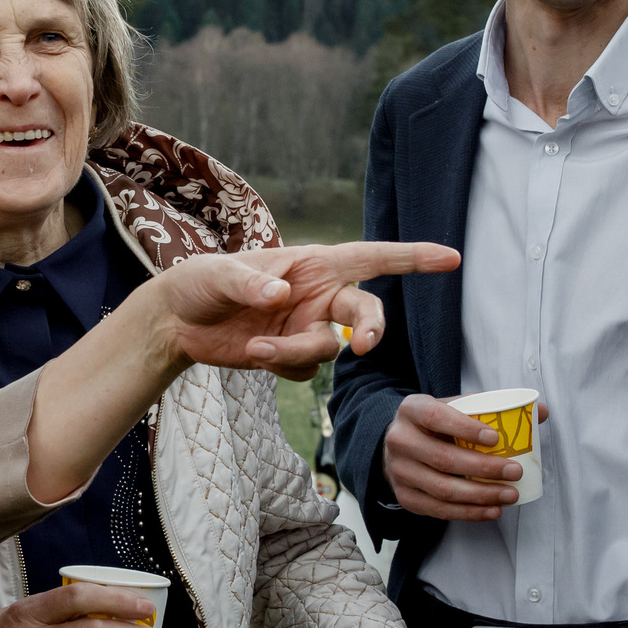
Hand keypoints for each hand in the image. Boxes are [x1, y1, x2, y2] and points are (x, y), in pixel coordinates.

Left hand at [141, 242, 460, 380]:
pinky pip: (307, 370)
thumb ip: (250, 283)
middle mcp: (318, 295)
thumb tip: (279, 294)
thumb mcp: (219, 275)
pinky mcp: (292, 355)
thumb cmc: (200, 282)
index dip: (413, 258)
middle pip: (367, 311)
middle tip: (363, 343)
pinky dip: (284, 367)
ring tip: (255, 348)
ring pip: (330, 349)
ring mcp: (307, 327)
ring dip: (296, 352)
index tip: (452, 259)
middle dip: (372, 328)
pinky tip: (255, 356)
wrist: (176, 322)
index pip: (372, 258)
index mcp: (312, 263)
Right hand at [380, 394, 544, 521]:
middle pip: (442, 458)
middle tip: (515, 471)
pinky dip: (469, 512)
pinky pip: (439, 509)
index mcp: (412, 410)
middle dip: (483, 468)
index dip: (465, 428)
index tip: (495, 438)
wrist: (401, 445)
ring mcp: (400, 471)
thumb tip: (539, 412)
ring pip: (442, 488)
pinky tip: (493, 510)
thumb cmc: (436, 425)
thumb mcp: (455, 408)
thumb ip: (492, 408)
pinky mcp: (406, 496)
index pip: (436, 417)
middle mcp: (399, 440)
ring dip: (481, 495)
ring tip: (510, 494)